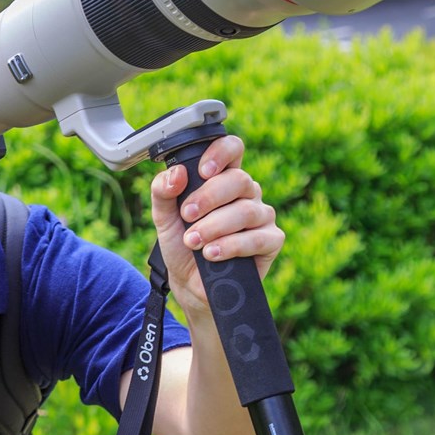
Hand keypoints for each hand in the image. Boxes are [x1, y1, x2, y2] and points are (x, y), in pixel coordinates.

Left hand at [148, 135, 283, 315]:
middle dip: (208, 198)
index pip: (232, 149)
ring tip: (194, 241)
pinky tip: (212, 254)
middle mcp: (246, 193)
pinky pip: (259, 237)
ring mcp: (262, 215)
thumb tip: (177, 173)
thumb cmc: (182, 246)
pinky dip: (232, 245)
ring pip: (247, 210)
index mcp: (222, 178)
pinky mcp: (272, 241)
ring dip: (215, 226)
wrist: (190, 285)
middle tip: (187, 216)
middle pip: (239, 180)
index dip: (220, 154)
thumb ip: (163, 192)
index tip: (201, 172)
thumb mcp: (164, 217)